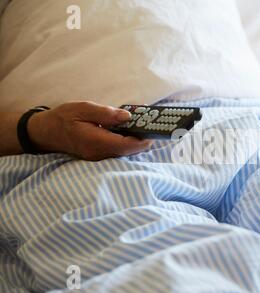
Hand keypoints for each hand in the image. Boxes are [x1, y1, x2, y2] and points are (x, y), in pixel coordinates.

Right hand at [28, 101, 152, 160]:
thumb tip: (128, 116)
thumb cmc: (63, 118)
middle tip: (153, 124)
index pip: (126, 145)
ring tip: (144, 124)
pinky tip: (130, 128)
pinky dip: (127, 140)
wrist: (46, 132)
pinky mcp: (99, 155)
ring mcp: (99, 156)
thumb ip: (106, 113)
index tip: (154, 129)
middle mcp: (100, 153)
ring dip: (136, 139)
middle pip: (129, 150)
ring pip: (125, 151)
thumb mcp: (84, 109)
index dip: (143, 139)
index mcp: (96, 142)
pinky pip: (117, 150)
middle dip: (143, 138)